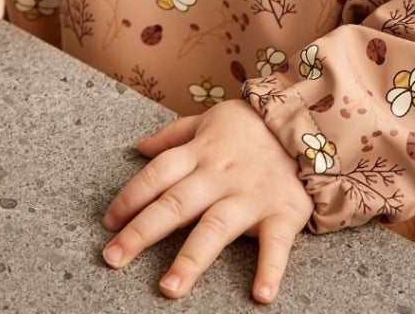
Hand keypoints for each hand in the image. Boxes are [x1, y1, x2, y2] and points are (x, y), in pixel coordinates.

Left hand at [101, 98, 312, 303]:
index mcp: (200, 152)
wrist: (307, 121)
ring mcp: (250, 195)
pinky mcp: (282, 212)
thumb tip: (138, 147)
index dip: (130, 197)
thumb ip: (173, 135)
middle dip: (142, 232)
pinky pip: (276, 244)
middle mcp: (219, 175)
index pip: (157, 175)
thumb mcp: (210, 119)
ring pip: (216, 227)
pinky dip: (270, 268)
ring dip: (192, 258)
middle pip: (175, 203)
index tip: (108, 223)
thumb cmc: (252, 126)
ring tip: (170, 288)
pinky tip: (260, 295)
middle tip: (113, 258)